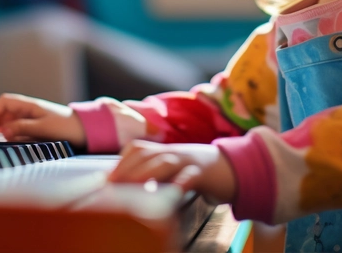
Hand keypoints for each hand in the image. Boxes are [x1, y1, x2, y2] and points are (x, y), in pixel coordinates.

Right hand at [0, 93, 85, 147]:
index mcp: (29, 105)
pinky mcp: (36, 127)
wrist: (85, 131)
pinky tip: (20, 143)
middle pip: (5, 112)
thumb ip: (22, 128)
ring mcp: (32, 118)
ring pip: (11, 122)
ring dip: (7, 131)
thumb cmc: (66, 127)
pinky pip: (20, 129)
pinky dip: (16, 135)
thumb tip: (2, 130)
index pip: (4, 101)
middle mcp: (28, 110)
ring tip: (10, 142)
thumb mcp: (42, 128)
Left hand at [108, 141, 236, 203]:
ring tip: (131, 188)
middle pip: (146, 154)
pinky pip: (191, 176)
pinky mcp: (205, 173)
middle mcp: (175, 152)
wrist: (234, 168)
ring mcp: (190, 160)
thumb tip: (128, 187)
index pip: (138, 149)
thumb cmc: (200, 173)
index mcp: (166, 151)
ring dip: (145, 174)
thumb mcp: (175, 171)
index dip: (121, 161)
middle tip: (112, 186)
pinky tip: (171, 193)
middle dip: (126, 169)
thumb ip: (155, 175)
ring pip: (165, 162)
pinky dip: (180, 183)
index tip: (107, 178)